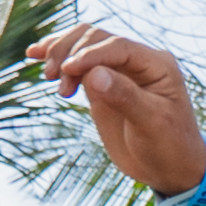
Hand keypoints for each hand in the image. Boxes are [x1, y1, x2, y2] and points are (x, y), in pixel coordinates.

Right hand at [39, 27, 205, 198]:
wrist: (171, 168)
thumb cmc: (169, 147)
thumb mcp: (151, 124)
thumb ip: (124, 97)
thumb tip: (93, 74)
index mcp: (157, 64)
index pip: (117, 46)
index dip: (89, 54)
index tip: (67, 70)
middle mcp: (137, 60)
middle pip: (95, 38)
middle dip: (70, 52)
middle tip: (54, 77)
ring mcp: (118, 70)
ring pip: (83, 44)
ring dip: (60, 52)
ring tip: (49, 76)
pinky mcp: (102, 83)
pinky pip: (77, 63)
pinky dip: (56, 58)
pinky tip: (34, 55)